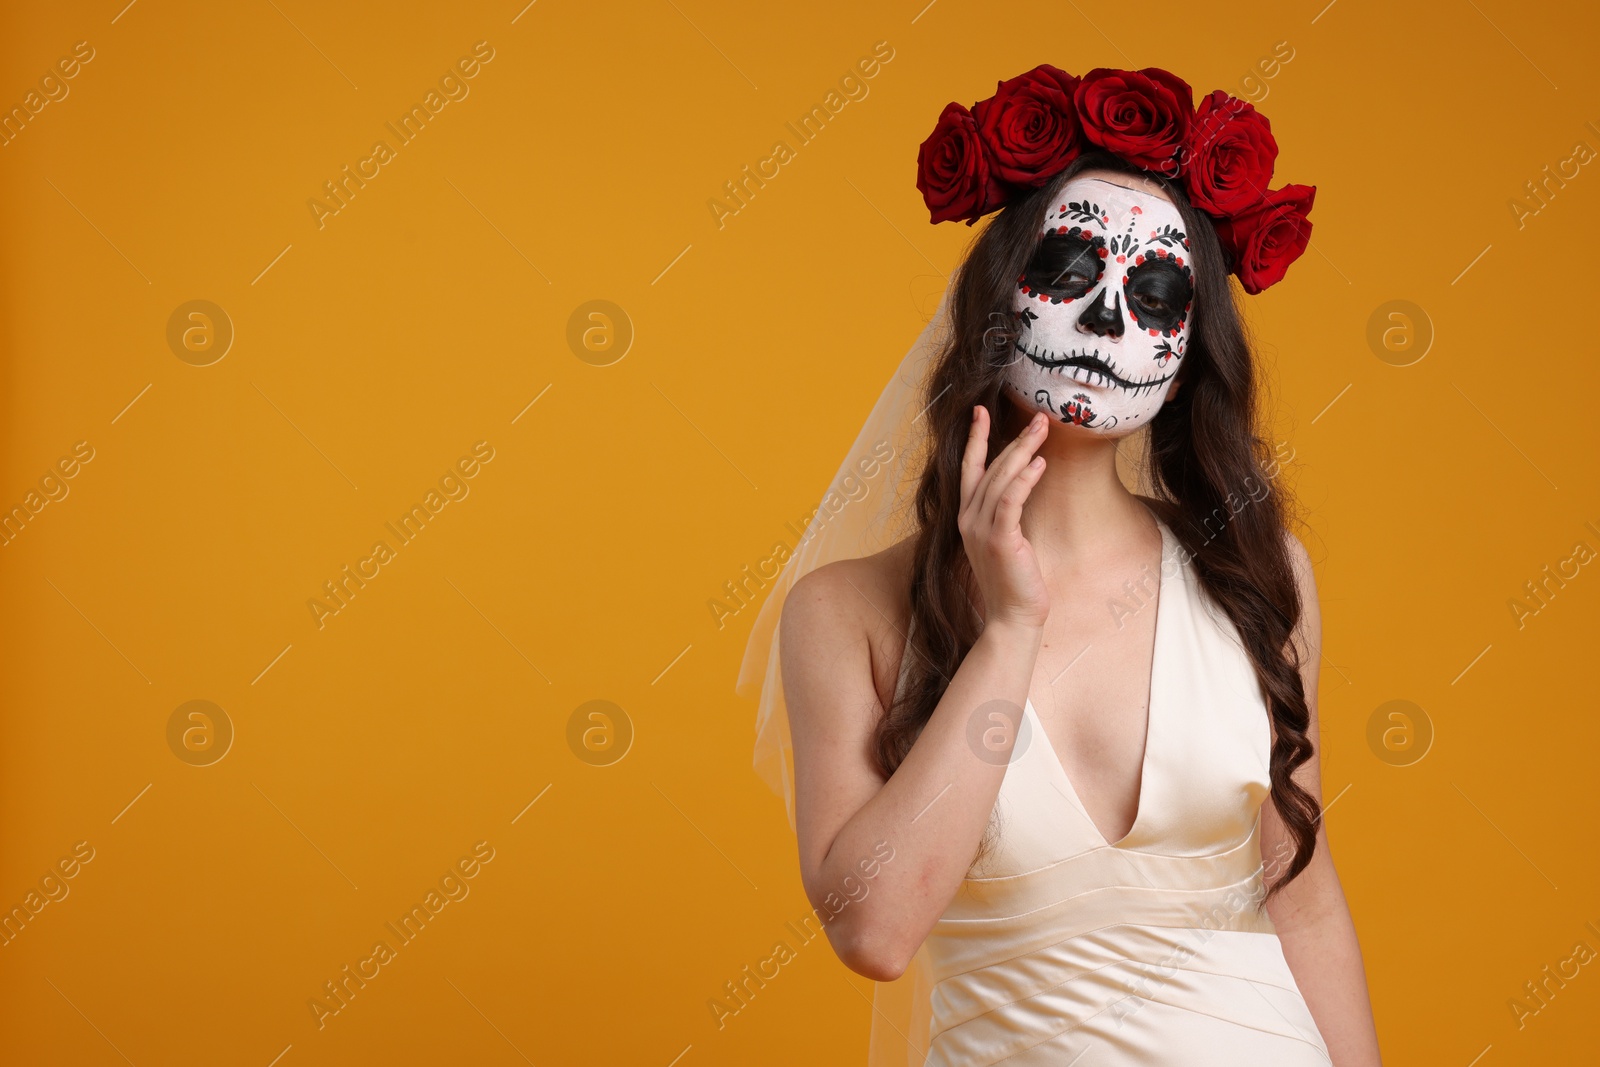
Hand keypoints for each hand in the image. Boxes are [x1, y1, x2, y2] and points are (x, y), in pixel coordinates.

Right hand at [957, 406, 1049, 630]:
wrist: (1012, 617)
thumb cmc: (1014, 581)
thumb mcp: (1005, 539)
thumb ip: (1005, 513)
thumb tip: (1020, 485)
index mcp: (967, 517)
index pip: (969, 468)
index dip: (976, 438)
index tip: (981, 411)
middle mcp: (968, 519)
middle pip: (990, 468)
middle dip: (1014, 438)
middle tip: (1038, 416)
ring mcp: (980, 530)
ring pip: (1001, 479)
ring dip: (1023, 450)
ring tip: (1043, 429)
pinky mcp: (999, 540)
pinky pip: (1010, 502)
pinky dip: (1024, 480)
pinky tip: (1040, 463)